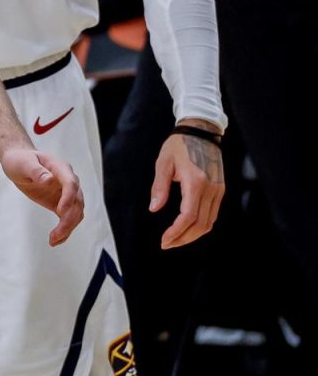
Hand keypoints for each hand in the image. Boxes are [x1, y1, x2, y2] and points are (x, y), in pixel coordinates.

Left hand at [0, 147, 83, 245]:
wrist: (18, 163)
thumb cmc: (20, 160)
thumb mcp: (24, 164)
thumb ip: (36, 171)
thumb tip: (49, 179)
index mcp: (60, 168)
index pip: (71, 183)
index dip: (68, 197)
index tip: (60, 211)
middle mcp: (68, 181)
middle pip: (77, 202)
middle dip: (69, 219)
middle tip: (56, 234)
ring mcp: (66, 193)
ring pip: (76, 213)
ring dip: (68, 228)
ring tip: (53, 240)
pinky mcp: (61, 204)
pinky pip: (68, 218)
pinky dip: (64, 230)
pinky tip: (55, 240)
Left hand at [151, 121, 224, 248]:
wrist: (201, 131)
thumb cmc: (179, 145)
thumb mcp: (163, 163)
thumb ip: (159, 187)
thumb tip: (154, 209)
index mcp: (196, 182)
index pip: (188, 216)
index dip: (176, 232)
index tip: (164, 240)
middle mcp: (211, 189)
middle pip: (201, 224)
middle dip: (183, 238)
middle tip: (166, 244)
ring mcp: (219, 190)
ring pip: (209, 222)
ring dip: (193, 235)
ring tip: (175, 239)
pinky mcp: (221, 189)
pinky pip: (213, 214)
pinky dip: (201, 225)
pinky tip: (187, 228)